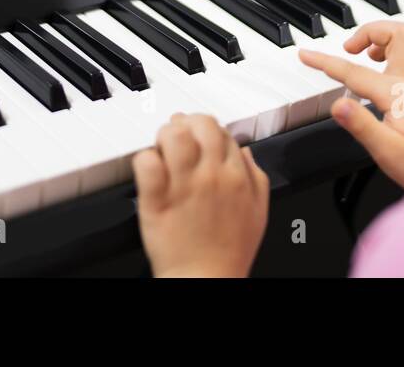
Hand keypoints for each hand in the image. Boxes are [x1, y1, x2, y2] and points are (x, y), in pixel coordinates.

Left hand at [132, 113, 268, 277]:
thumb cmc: (230, 252)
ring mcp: (183, 186)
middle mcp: (210, 175)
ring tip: (163, 148)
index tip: (198, 135)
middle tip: (178, 136)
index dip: (206, 128)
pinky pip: (147, 162)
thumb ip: (254, 175)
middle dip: (186, 123)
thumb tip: (244, 150)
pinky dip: (145, 159)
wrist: (206, 280)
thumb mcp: (258, 211)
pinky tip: (150, 168)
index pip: (221, 130)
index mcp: (236, 176)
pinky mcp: (157, 199)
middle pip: (199, 124)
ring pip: (173, 135)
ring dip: (165, 135)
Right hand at [299, 21, 403, 190]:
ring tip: (375, 52)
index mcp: (398, 94)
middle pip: (398, 33)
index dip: (325, 62)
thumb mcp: (385, 151)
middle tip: (351, 48)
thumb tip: (338, 105)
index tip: (307, 55)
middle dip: (370, 32)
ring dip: (396, 37)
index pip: (354, 72)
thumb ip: (361, 124)